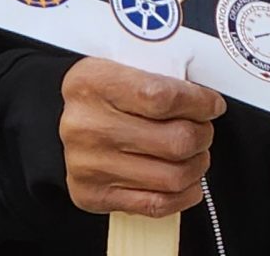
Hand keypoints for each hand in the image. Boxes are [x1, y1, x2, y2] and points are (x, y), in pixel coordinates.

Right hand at [60, 57, 226, 217]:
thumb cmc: (100, 94)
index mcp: (93, 83)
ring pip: (173, 176)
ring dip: (197, 165)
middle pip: (175, 141)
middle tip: (203, 129)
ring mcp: (89, 164)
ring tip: (195, 154)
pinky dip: (184, 195)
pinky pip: (156, 204)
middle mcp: (87, 125)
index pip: (163, 97)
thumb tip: (205, 98)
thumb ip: (159, 75)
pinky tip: (189, 183)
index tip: (212, 104)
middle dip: (203, 135)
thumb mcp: (119, 65)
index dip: (199, 103)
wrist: (57, 122)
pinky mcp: (93, 194)